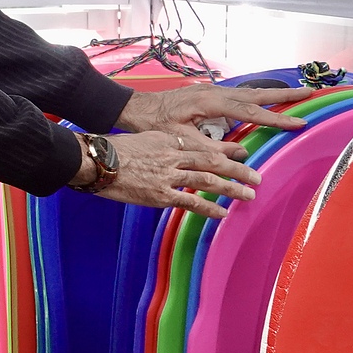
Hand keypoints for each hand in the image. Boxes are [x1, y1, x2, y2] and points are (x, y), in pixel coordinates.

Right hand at [74, 129, 262, 219]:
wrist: (97, 161)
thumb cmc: (112, 150)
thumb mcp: (141, 140)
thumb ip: (159, 146)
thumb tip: (171, 154)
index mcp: (168, 140)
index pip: (202, 146)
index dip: (223, 152)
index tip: (239, 156)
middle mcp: (173, 156)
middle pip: (212, 162)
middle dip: (237, 170)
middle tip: (256, 176)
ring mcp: (169, 175)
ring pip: (208, 180)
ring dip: (231, 188)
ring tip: (248, 194)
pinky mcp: (161, 194)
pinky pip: (191, 202)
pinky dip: (210, 208)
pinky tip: (223, 213)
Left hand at [114, 84, 309, 146]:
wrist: (136, 108)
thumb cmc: (156, 125)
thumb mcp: (184, 141)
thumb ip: (214, 149)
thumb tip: (243, 154)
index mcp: (210, 102)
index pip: (250, 111)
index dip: (275, 117)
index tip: (298, 122)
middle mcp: (215, 91)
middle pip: (256, 94)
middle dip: (285, 95)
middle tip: (312, 92)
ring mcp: (212, 90)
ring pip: (249, 92)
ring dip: (273, 94)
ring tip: (297, 94)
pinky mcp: (209, 94)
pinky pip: (240, 95)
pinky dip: (257, 97)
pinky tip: (266, 101)